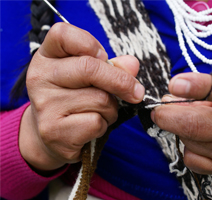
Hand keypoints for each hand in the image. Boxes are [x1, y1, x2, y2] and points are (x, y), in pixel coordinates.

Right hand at [19, 23, 144, 171]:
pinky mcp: (52, 130)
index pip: (62, 34)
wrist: (53, 136)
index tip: (104, 57)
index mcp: (46, 57)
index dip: (90, 44)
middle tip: (136, 92)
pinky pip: (96, 122)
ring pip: (99, 99)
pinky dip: (104, 125)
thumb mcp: (91, 78)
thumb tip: (132, 64)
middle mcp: (40, 77)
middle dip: (121, 81)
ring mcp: (44, 105)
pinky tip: (91, 127)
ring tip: (100, 112)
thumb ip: (112, 67)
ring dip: (111, 108)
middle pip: (89, 68)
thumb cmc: (76, 101)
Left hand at [151, 72, 211, 176]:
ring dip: (180, 128)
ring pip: (189, 141)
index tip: (174, 84)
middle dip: (167, 116)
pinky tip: (199, 137)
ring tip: (194, 119)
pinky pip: (191, 159)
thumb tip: (167, 100)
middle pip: (197, 125)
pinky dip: (187, 145)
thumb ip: (202, 87)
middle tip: (159, 109)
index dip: (197, 87)